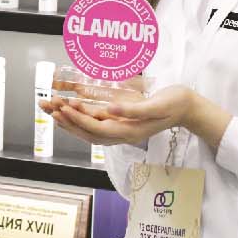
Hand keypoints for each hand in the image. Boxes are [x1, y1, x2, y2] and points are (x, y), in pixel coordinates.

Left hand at [44, 77, 181, 146]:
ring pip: (89, 130)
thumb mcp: (157, 105)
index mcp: (130, 132)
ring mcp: (122, 130)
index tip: (64, 107)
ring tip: (52, 110)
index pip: (97, 128)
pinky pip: (96, 124)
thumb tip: (110, 109)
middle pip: (88, 133)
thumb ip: (133, 110)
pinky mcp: (122, 123)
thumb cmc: (175, 103)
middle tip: (49, 108)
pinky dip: (81, 119)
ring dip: (70, 121)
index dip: (79, 119)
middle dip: (67, 121)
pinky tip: (72, 111)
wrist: (189, 108)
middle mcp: (123, 134)